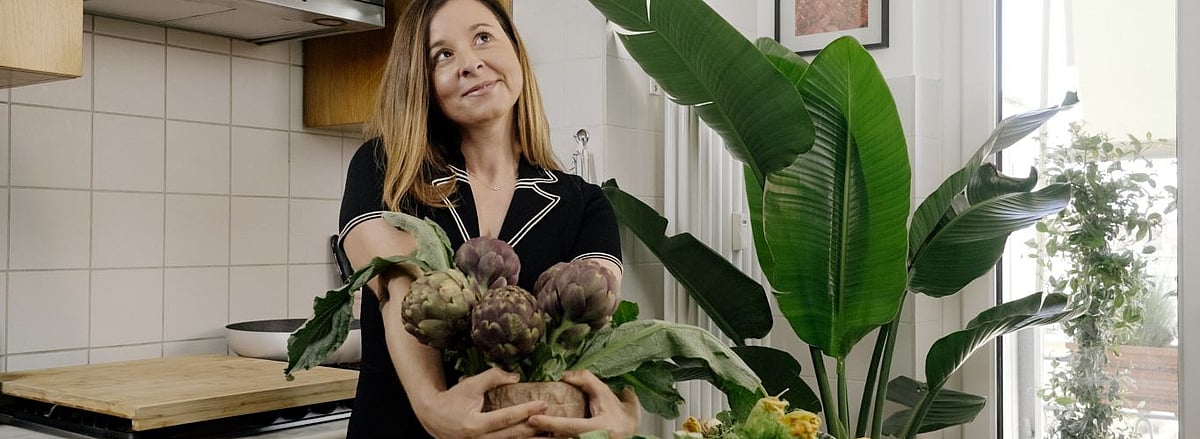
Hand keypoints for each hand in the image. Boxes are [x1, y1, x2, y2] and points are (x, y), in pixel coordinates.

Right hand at [414, 368, 547, 438]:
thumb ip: (492, 378)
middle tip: (555, 420)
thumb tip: (516, 376)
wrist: (433, 418)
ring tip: (553, 436)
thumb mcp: (470, 385)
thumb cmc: (452, 399)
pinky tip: (536, 438)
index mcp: (474, 425)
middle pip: (513, 435)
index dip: (526, 410)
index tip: (544, 403)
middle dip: (535, 428)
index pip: (506, 417)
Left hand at [527, 370, 640, 438]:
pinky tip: (536, 438)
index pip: (571, 427)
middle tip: (520, 431)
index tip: (533, 420)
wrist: (629, 433)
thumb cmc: (618, 414)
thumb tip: (564, 375)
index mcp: (598, 428)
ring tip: (522, 437)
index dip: (551, 424)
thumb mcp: (605, 394)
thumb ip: (586, 381)